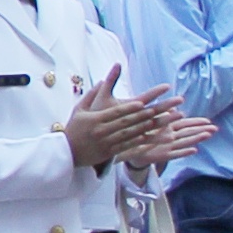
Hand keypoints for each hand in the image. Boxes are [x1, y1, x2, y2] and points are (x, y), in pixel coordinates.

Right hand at [62, 87, 189, 172]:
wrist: (65, 153)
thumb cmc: (73, 129)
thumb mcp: (79, 109)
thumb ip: (91, 94)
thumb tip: (103, 79)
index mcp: (95, 119)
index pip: (116, 112)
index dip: (130, 108)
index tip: (144, 102)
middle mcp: (103, 131)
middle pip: (129, 122)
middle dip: (149, 114)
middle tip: (164, 108)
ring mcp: (108, 143)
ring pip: (132, 134)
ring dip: (151, 127)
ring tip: (167, 121)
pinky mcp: (111, 152)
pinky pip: (130, 146)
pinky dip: (143, 141)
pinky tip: (155, 136)